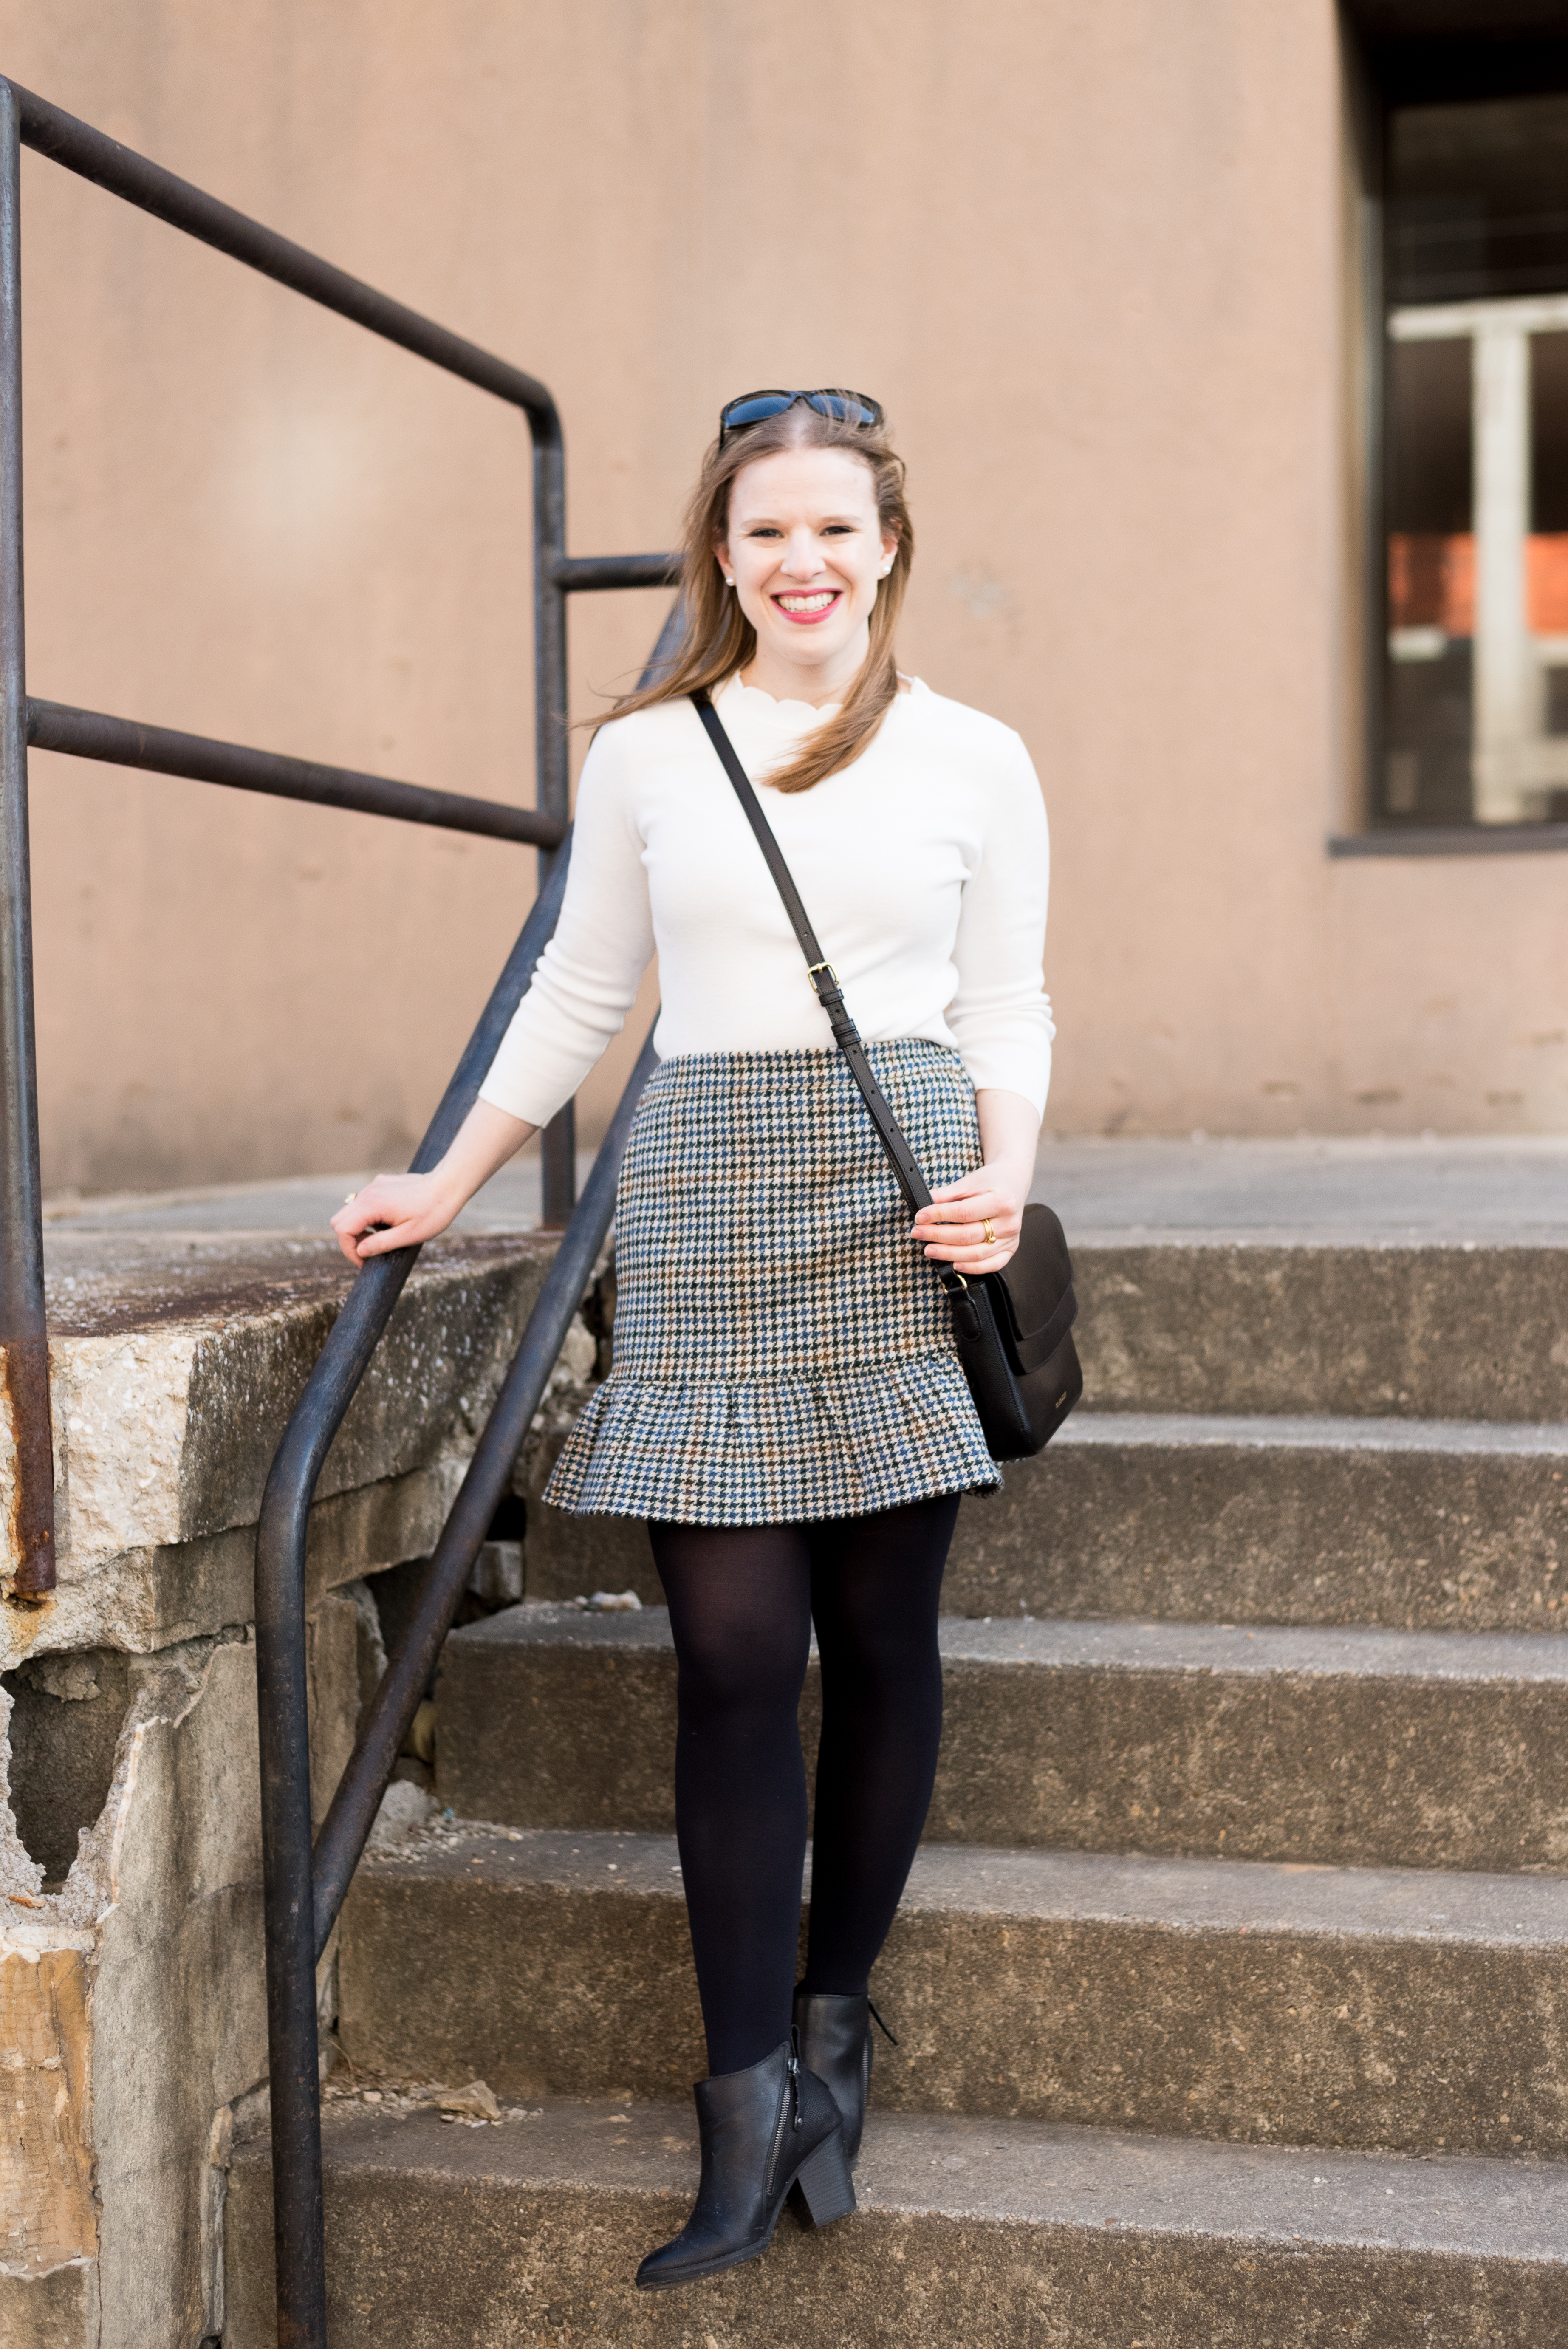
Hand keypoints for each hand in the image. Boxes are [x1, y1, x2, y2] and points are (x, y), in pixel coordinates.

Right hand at [327, 1098, 535, 1267]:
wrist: (449, 1185)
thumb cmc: (433, 1212)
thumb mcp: (409, 1236)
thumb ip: (381, 1244)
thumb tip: (360, 1251)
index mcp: (372, 1205)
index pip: (343, 1230)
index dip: (349, 1250)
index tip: (364, 1262)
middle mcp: (368, 1192)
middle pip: (340, 1220)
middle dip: (350, 1240)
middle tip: (371, 1251)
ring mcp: (374, 1186)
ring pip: (350, 1211)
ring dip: (359, 1228)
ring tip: (383, 1237)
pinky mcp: (381, 1184)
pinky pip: (364, 1203)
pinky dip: (368, 1217)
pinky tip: (390, 1222)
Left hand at [911, 1160, 1024, 1274]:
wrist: (1014, 1184)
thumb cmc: (992, 1181)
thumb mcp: (969, 1182)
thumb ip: (947, 1194)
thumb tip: (924, 1203)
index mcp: (1002, 1201)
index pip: (963, 1213)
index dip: (939, 1216)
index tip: (919, 1217)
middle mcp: (1009, 1223)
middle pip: (967, 1236)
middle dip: (938, 1236)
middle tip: (918, 1233)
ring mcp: (1011, 1239)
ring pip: (976, 1254)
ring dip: (949, 1254)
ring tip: (929, 1249)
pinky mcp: (1010, 1249)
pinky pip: (992, 1265)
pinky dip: (972, 1267)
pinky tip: (955, 1264)